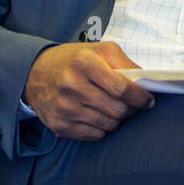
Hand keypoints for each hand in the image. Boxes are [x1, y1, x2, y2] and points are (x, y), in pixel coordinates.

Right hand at [23, 41, 154, 140]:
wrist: (35, 73)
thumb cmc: (73, 61)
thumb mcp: (98, 50)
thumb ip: (124, 62)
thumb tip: (144, 82)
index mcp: (84, 63)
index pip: (121, 88)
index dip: (140, 97)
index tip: (148, 100)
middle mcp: (72, 85)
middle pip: (117, 109)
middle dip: (131, 109)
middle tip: (132, 105)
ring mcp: (65, 107)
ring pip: (108, 125)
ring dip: (117, 119)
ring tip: (113, 108)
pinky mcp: (60, 124)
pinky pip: (95, 135)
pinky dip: (102, 128)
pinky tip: (97, 115)